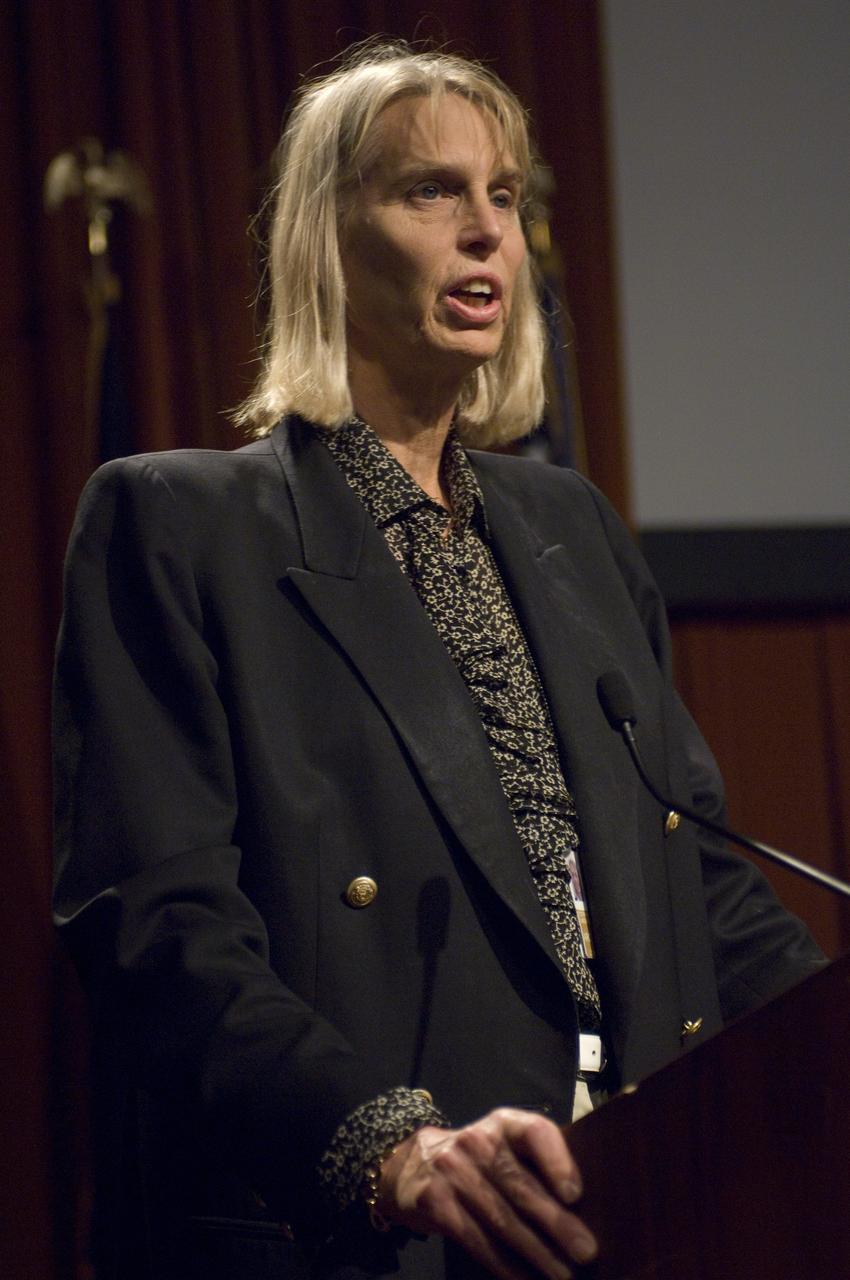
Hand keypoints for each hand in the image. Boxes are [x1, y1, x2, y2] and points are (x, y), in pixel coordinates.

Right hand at [375, 1108, 597, 1279]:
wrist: (410, 1164)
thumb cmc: (478, 1159)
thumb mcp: (503, 1145)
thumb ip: (535, 1164)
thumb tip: (585, 1211)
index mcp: (503, 1123)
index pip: (534, 1132)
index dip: (556, 1161)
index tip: (575, 1195)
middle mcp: (476, 1141)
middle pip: (521, 1185)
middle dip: (557, 1223)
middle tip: (586, 1251)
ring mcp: (452, 1171)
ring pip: (502, 1219)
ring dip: (537, 1253)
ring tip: (563, 1275)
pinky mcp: (435, 1203)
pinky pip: (477, 1240)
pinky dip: (505, 1266)